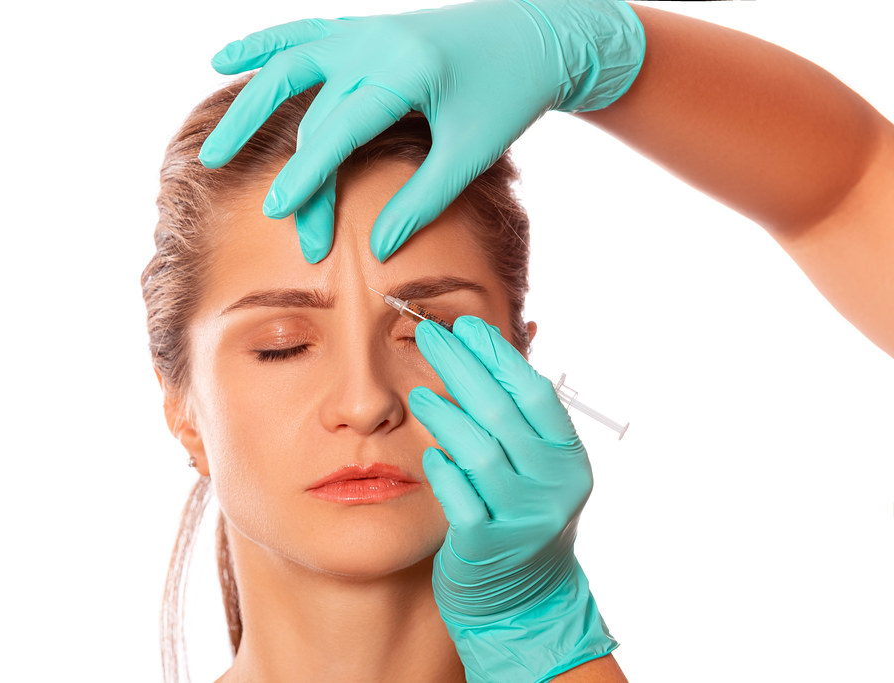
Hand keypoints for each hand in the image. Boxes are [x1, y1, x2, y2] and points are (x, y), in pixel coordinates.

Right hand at [200, 0, 644, 262]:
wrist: (535, 32)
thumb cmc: (509, 94)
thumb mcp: (472, 152)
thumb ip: (423, 199)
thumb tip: (378, 250)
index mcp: (404, 71)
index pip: (339, 131)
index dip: (308, 177)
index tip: (281, 215)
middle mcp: (373, 43)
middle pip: (314, 116)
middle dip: (299, 176)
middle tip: (280, 223)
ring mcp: (363, 31)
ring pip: (288, 67)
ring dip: (248, 108)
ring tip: (214, 152)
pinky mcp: (362, 29)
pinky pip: (301, 35)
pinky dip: (262, 47)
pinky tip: (223, 60)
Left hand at [408, 316, 614, 681]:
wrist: (527, 601)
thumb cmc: (522, 521)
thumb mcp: (536, 472)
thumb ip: (518, 424)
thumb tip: (484, 354)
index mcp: (568, 460)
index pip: (534, 393)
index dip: (498, 355)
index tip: (465, 326)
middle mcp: (554, 486)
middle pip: (501, 412)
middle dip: (461, 366)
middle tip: (427, 334)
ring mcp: (523, 518)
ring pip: (479, 451)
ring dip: (445, 415)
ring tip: (420, 393)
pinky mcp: (487, 545)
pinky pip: (459, 497)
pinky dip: (443, 471)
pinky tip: (429, 454)